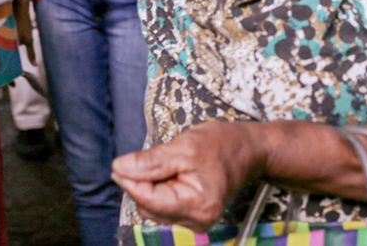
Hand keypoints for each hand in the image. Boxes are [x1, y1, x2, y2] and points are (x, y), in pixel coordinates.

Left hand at [112, 121, 260, 230]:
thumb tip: (119, 168)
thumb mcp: (184, 147)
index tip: (118, 165)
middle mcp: (197, 221)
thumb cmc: (222, 145)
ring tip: (172, 164)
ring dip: (152, 186)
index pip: (149, 200)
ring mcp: (196, 222)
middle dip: (144, 182)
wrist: (249, 150)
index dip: (130, 182)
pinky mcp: (193, 217)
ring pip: (154, 208)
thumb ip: (149, 161)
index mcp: (198, 205)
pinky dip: (161, 189)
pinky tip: (174, 174)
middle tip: (157, 157)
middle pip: (150, 206)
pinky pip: (163, 207)